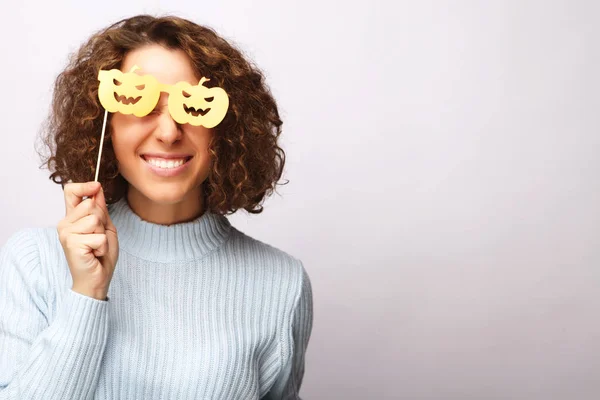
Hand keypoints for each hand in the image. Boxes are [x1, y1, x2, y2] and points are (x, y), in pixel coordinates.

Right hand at [57, 181, 118, 300]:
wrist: (97, 279)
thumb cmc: (100, 255)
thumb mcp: (105, 227)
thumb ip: (100, 209)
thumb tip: (97, 188)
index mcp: (72, 217)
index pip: (70, 191)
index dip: (84, 186)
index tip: (96, 186)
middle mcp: (65, 223)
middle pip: (90, 205)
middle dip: (102, 221)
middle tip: (98, 237)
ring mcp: (66, 233)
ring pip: (95, 219)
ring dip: (102, 234)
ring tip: (96, 246)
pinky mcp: (71, 244)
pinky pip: (98, 236)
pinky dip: (102, 246)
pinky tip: (95, 253)